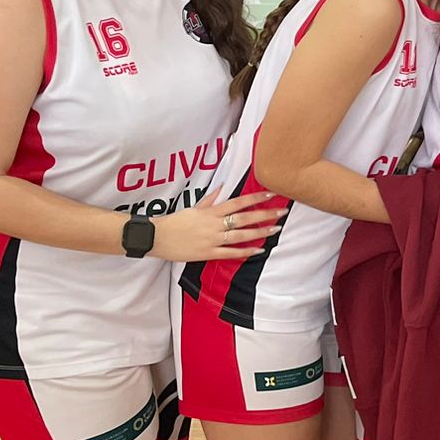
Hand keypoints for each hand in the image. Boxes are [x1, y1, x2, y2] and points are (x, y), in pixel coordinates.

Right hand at [153, 191, 287, 261]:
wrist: (157, 238)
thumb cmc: (174, 221)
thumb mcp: (193, 207)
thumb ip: (210, 199)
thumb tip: (222, 187)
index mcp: (210, 212)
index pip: (238, 202)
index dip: (255, 197)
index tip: (271, 193)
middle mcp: (214, 224)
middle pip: (244, 218)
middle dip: (265, 214)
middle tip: (282, 212)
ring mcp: (212, 239)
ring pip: (241, 235)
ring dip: (259, 232)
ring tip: (275, 229)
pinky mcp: (208, 253)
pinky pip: (230, 252)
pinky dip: (245, 251)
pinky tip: (258, 250)